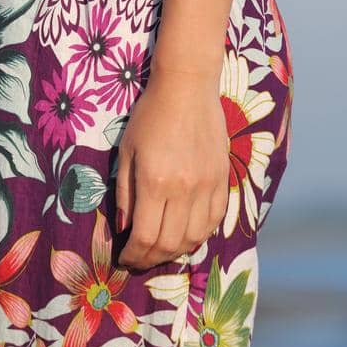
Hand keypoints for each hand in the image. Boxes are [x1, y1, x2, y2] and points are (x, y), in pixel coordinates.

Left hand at [116, 73, 228, 270]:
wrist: (187, 87)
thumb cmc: (150, 115)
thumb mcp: (127, 150)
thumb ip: (125, 193)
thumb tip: (125, 228)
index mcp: (154, 181)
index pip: (145, 236)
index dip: (133, 255)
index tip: (124, 259)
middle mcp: (184, 189)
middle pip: (169, 243)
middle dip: (150, 258)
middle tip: (139, 259)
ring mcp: (207, 186)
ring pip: (194, 238)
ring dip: (175, 251)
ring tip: (160, 250)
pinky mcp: (222, 180)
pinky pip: (214, 221)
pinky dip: (199, 235)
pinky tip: (185, 235)